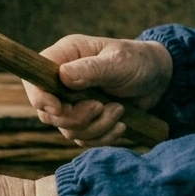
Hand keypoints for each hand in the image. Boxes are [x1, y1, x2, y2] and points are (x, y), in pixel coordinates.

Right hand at [23, 35, 172, 146]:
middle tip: (101, 107)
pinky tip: (121, 124)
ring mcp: (72, 102)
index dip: (40, 98)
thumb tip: (63, 76)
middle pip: (47, 112)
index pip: (34, 80)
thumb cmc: (139, 62)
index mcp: (64, 56)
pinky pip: (82, 139)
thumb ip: (91, 69)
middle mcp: (62, 80)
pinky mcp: (84, 120)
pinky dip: (103, 136)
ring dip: (95, 127)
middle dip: (75, 117)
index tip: (59, 108)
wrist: (160, 80)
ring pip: (66, 129)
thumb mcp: (119, 62)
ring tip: (119, 111)